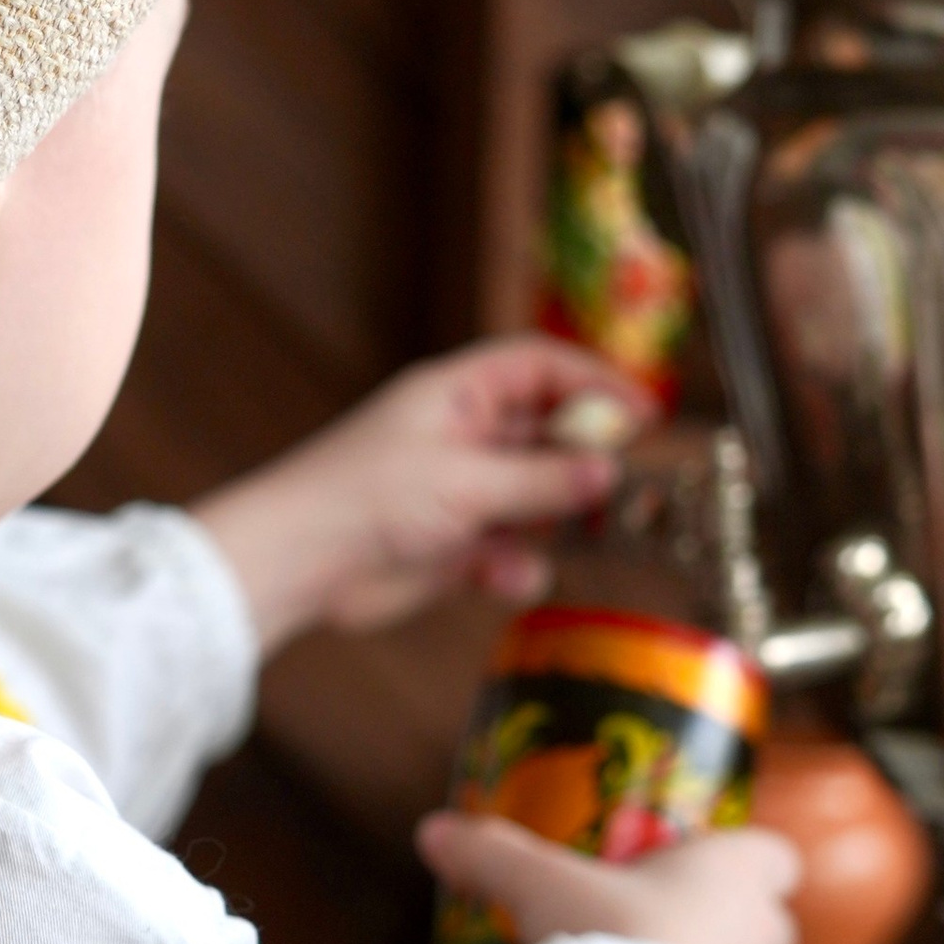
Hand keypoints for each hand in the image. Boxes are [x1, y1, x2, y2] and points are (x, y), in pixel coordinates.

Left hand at [189, 336, 648, 651]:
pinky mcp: (453, 548)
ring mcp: (461, 494)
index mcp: (458, 395)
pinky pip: (509, 552)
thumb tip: (609, 470)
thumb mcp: (466, 480)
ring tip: (592, 535)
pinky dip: (517, 566)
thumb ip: (542, 479)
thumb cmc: (364, 497)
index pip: (541, 368)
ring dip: (561, 518)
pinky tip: (509, 575)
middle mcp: (464, 438)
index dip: (595, 382)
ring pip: (536, 499)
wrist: (299, 564)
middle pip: (548, 434)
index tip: (644, 412)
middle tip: (631, 486)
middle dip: (588, 460)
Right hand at [414, 814, 802, 943]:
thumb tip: (436, 832)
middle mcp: (759, 935)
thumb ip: (494, 855)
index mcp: (736, 873)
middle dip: (726, 924)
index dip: (748, 860)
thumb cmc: (609, 936)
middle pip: (767, 923)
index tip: (707, 865)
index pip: (776, 857)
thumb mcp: (540, 885)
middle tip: (666, 923)